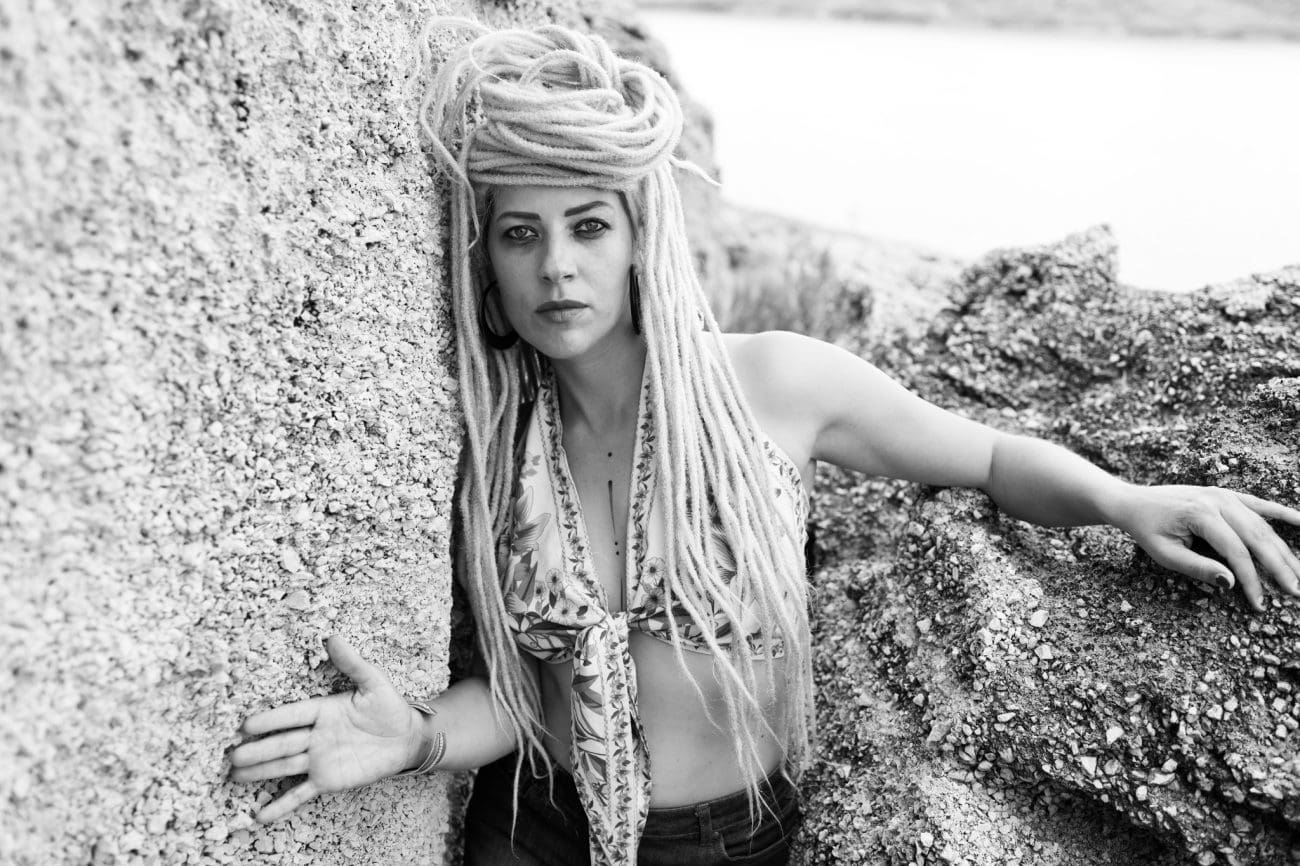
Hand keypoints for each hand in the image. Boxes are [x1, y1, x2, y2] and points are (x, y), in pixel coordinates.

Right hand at [229, 636, 423, 822]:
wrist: (407, 738)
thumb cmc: (390, 707)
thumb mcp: (374, 682)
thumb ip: (353, 664)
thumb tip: (334, 637)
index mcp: (322, 710)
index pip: (292, 715)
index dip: (271, 720)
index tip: (247, 724)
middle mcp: (315, 735)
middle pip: (282, 743)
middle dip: (258, 749)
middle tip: (232, 756)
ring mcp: (319, 760)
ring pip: (284, 766)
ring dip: (260, 772)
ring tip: (234, 776)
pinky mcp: (327, 780)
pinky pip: (300, 794)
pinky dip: (281, 805)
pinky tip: (260, 816)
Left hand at [1112, 484, 1299, 611]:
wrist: (1135, 502)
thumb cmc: (1147, 530)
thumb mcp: (1165, 554)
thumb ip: (1197, 567)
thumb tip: (1231, 583)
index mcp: (1201, 515)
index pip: (1236, 552)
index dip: (1251, 580)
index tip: (1260, 604)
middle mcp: (1218, 501)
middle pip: (1258, 538)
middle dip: (1279, 567)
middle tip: (1296, 592)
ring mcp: (1225, 496)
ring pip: (1264, 525)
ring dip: (1285, 550)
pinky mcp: (1228, 495)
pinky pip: (1261, 505)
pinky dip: (1284, 514)